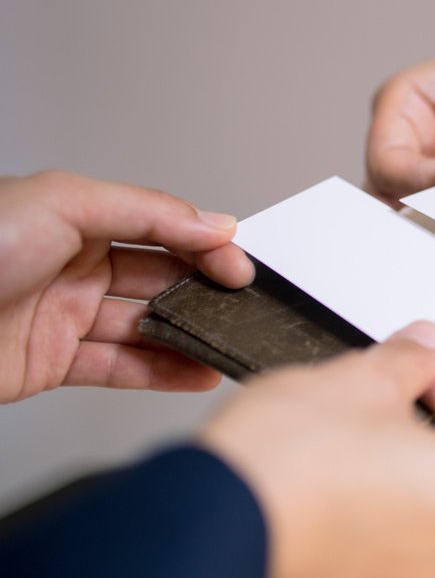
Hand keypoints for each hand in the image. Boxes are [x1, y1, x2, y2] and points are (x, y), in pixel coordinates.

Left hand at [0, 171, 254, 404]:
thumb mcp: (62, 202)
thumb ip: (147, 210)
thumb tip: (213, 223)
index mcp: (74, 217)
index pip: (160, 228)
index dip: (205, 244)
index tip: (239, 266)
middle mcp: (70, 265)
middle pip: (158, 278)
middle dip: (204, 291)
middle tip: (242, 307)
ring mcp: (62, 316)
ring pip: (144, 327)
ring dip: (190, 336)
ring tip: (227, 344)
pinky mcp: (50, 364)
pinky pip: (119, 369)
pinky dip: (163, 374)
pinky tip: (196, 373)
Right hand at [199, 321, 434, 577]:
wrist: (206, 531)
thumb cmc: (288, 469)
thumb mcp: (360, 379)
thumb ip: (408, 360)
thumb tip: (423, 348)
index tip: (429, 366)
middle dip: (429, 427)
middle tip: (386, 394)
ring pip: (423, 513)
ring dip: (395, 470)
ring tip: (346, 434)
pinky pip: (381, 547)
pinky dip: (364, 513)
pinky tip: (323, 481)